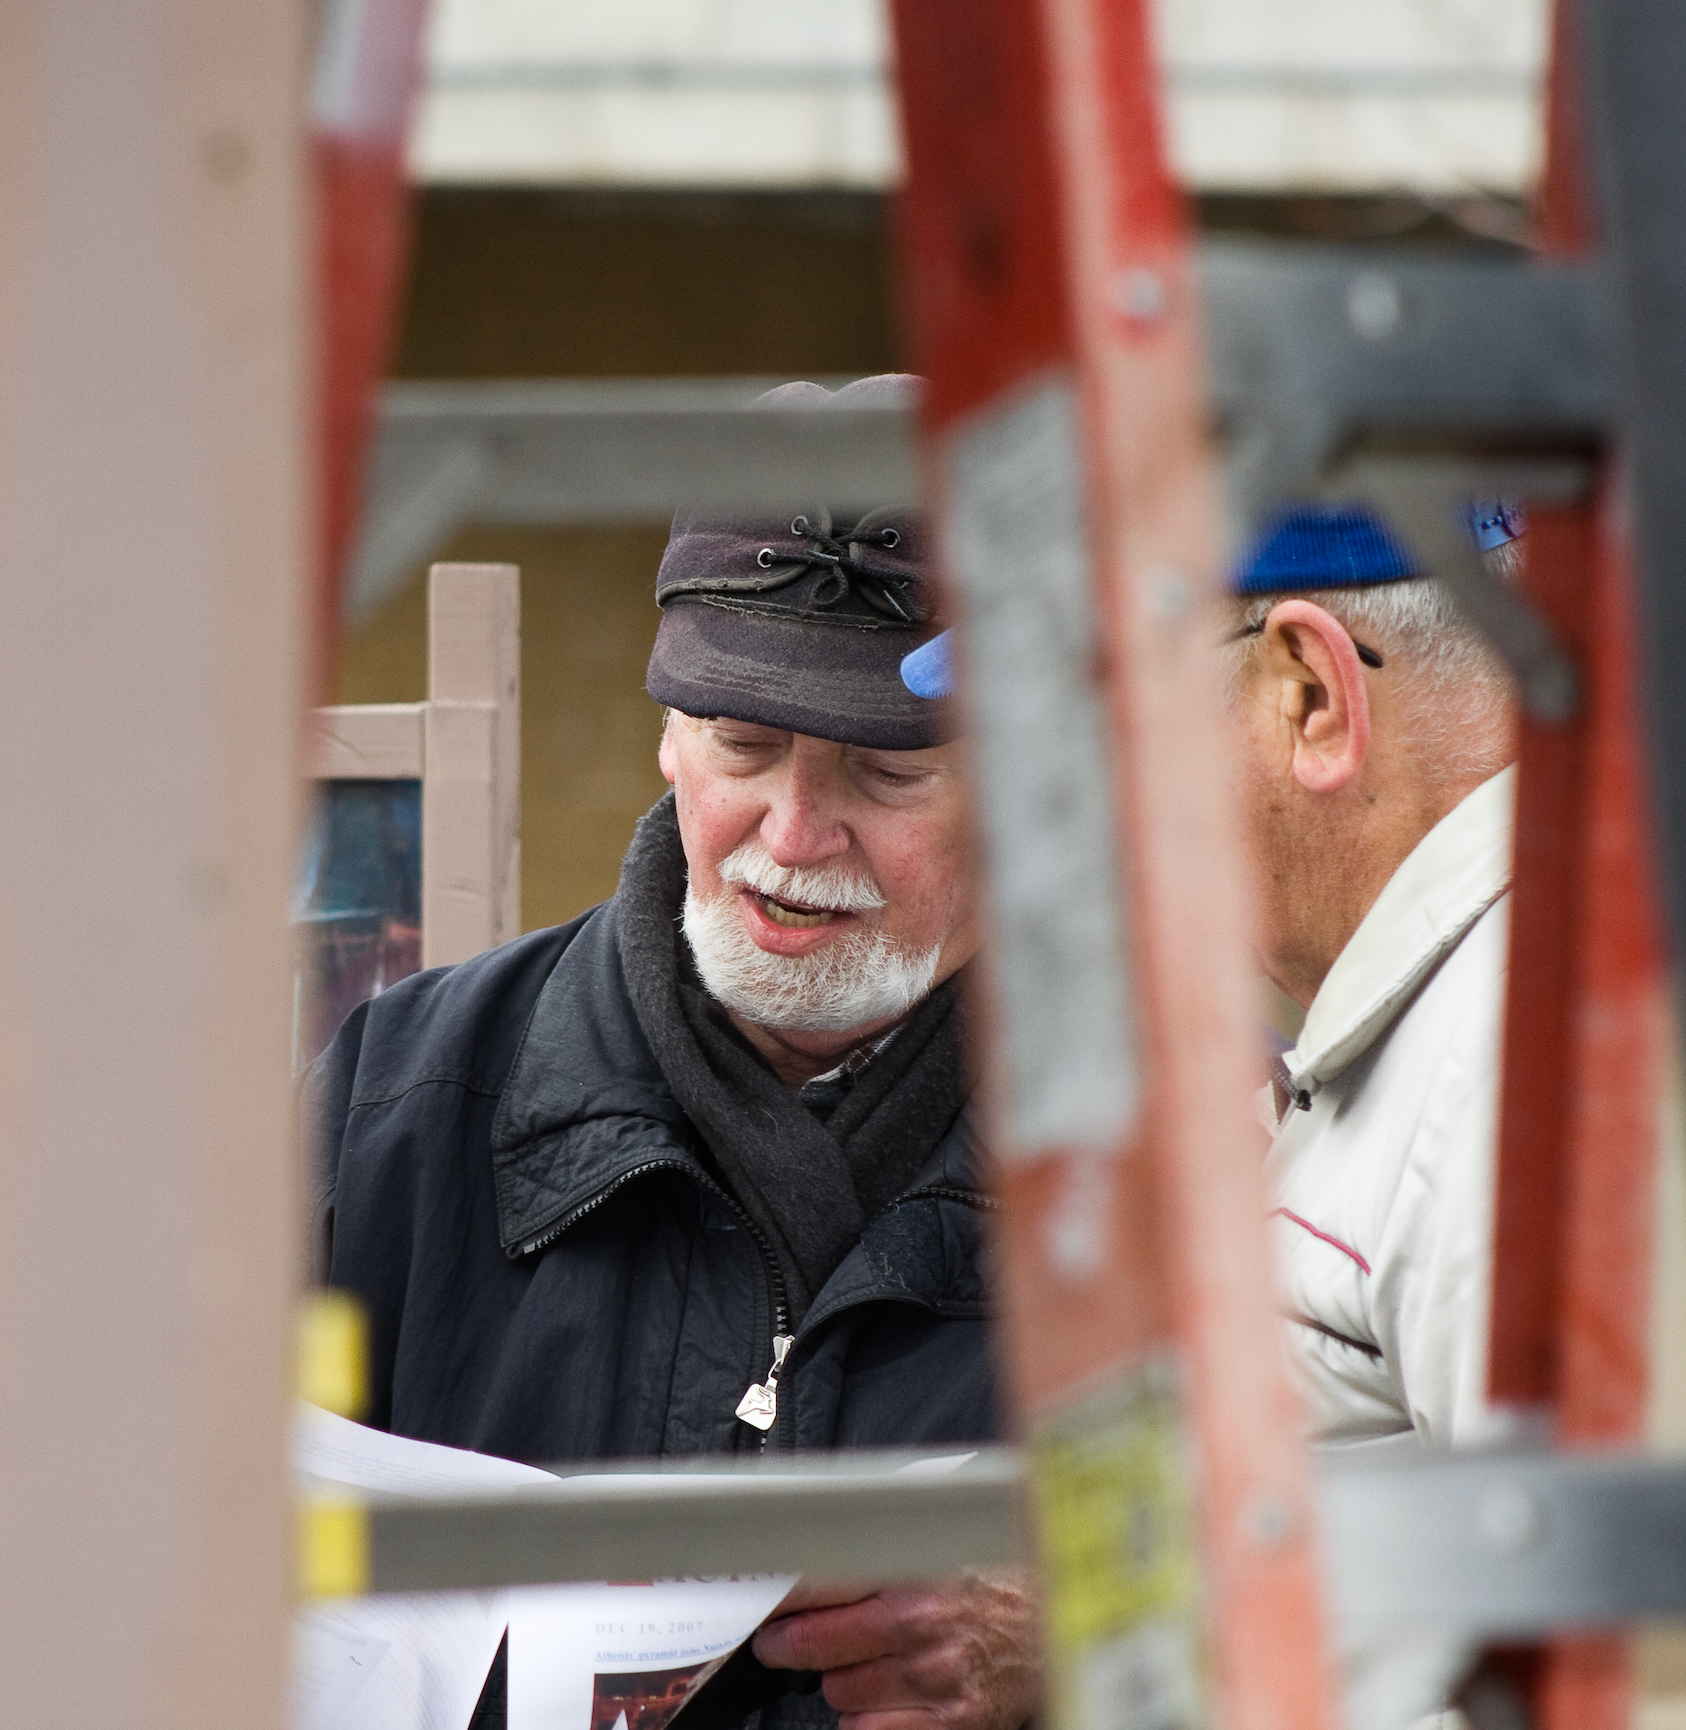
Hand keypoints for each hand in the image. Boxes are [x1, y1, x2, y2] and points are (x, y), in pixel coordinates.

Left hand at [752, 1567, 1040, 1729]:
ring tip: (860, 1663)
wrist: (1059, 1620)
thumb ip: (878, 1548)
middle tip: (779, 1642)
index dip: (779, 1596)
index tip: (760, 1603)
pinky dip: (864, 1719)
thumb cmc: (992, 1578)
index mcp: (911, 1566)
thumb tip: (809, 1548)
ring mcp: (933, 1677)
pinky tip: (879, 1698)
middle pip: (814, 1643)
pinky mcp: (951, 1722)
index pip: (818, 1581)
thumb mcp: (937, 1542)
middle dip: (787, 1644)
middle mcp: (918, 1621)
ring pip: (839, 1692)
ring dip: (838, 1681)